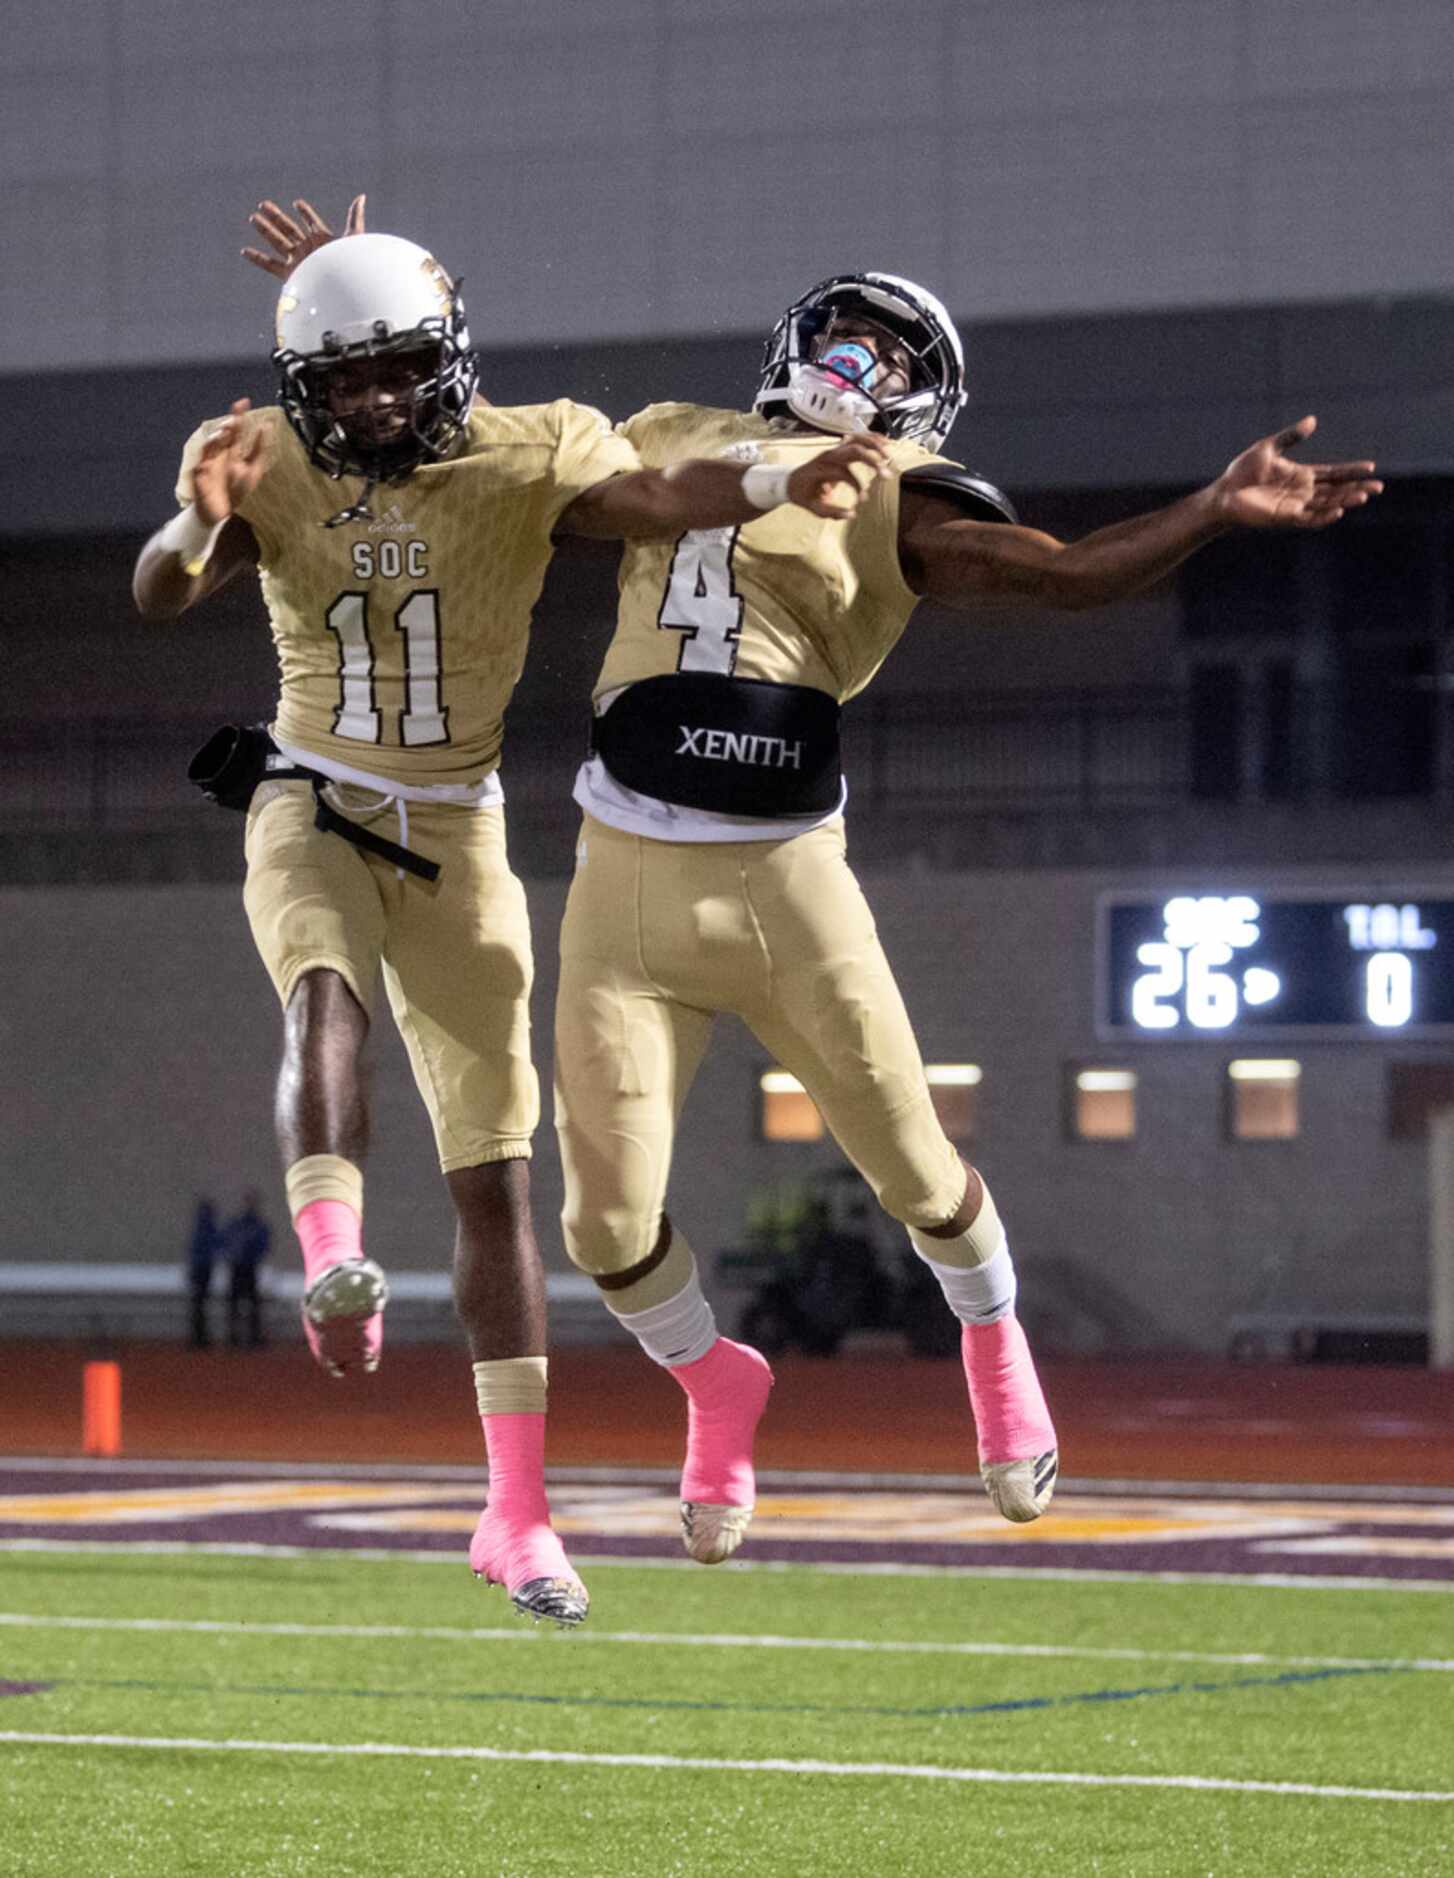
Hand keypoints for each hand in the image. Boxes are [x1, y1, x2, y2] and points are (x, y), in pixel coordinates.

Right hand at [192, 399, 267, 524]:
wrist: (222, 513)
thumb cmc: (236, 491)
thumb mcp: (254, 470)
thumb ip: (260, 450)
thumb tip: (267, 426)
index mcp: (232, 450)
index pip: (236, 430)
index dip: (239, 415)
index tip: (244, 401)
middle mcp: (219, 453)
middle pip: (223, 434)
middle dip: (229, 423)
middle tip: (237, 413)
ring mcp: (209, 462)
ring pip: (211, 444)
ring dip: (219, 436)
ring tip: (229, 429)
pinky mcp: (200, 473)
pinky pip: (201, 461)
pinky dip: (207, 453)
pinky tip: (215, 448)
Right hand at [241, 195, 366, 279]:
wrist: (343, 287)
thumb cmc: (351, 263)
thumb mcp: (354, 236)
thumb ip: (355, 217)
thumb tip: (361, 197)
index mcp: (322, 240)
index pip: (312, 222)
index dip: (306, 213)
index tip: (297, 203)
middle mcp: (308, 249)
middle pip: (289, 228)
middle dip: (276, 217)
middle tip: (263, 204)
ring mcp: (298, 260)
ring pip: (277, 241)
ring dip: (265, 229)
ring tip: (253, 218)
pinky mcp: (291, 272)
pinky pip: (270, 265)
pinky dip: (258, 258)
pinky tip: (245, 251)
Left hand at [787, 433, 892, 519]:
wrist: (791, 480)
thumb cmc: (802, 494)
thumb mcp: (814, 508)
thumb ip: (832, 512)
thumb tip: (852, 515)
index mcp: (821, 470)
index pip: (845, 474)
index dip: (856, 487)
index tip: (863, 500)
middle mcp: (829, 456)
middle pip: (854, 451)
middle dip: (872, 461)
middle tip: (886, 475)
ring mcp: (834, 450)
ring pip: (857, 439)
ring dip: (874, 445)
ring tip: (888, 455)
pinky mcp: (838, 449)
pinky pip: (856, 437)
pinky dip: (871, 437)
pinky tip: (884, 440)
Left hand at [1211, 416, 1381, 529]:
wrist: (1224, 493)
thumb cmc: (1243, 472)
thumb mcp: (1269, 448)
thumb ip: (1291, 436)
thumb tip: (1313, 420)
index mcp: (1302, 475)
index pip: (1334, 473)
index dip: (1351, 471)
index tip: (1370, 467)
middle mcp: (1303, 492)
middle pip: (1337, 491)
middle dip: (1357, 488)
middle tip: (1378, 487)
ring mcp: (1296, 506)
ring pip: (1327, 505)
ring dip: (1345, 501)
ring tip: (1363, 496)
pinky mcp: (1285, 517)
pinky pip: (1309, 519)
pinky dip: (1324, 516)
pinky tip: (1338, 511)